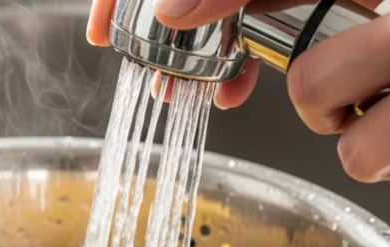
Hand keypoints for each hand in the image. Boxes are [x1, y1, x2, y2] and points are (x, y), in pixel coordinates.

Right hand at [87, 0, 381, 107]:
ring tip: (185, 94)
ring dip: (196, 61)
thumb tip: (167, 13)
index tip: (102, 32)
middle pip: (172, 4)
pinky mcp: (287, 4)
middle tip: (153, 79)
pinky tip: (232, 89)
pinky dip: (239, 64)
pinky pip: (250, 36)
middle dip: (159, 44)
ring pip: (209, 26)